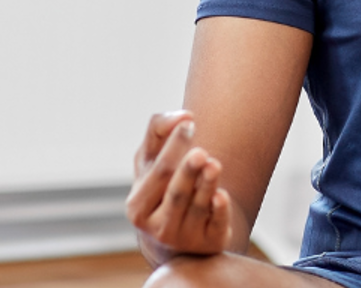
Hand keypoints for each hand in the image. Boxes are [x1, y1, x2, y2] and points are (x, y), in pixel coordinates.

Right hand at [126, 110, 234, 259]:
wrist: (178, 235)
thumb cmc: (161, 187)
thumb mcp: (150, 160)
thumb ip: (158, 130)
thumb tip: (183, 116)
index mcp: (138, 206)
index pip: (158, 172)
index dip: (173, 147)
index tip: (189, 123)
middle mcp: (157, 227)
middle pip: (175, 194)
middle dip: (187, 172)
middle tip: (200, 153)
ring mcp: (184, 238)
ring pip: (198, 208)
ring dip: (207, 186)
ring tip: (214, 165)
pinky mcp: (209, 244)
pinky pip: (216, 226)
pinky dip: (220, 212)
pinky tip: (222, 196)